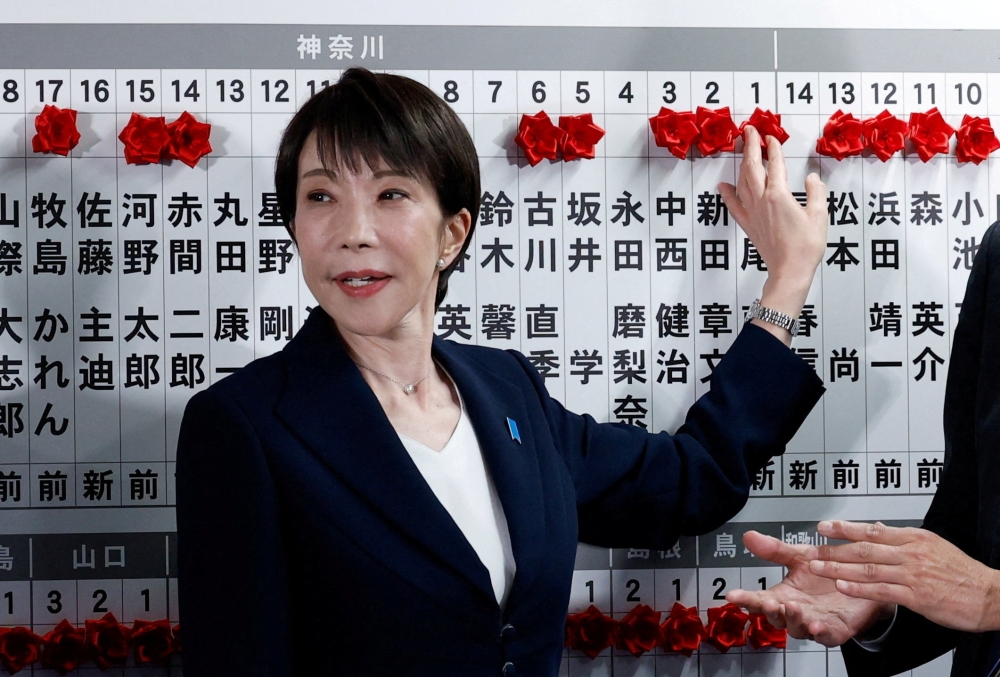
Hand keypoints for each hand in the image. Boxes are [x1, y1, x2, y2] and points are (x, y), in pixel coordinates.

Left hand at [719, 126, 827, 344]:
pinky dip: (727, 194)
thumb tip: (812, 179)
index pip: (775, 165)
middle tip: (748, 131)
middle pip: (753, 168)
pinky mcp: (748, 225)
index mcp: (779, 196)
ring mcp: (752, 213)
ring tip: (739, 149)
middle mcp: (762, 201)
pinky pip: (734, 206)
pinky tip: (722, 185)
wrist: (790, 271)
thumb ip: (817, 193)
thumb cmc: (806, 247)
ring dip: (741, 163)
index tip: (770, 136)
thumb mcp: (819, 216)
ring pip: (742, 182)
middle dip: (750, 147)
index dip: (772, 148)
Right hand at [726, 530, 891, 645]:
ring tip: (792, 607)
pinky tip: (816, 625)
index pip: (760, 598)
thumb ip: (776, 550)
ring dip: (793, 620)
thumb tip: (749, 536)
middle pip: (776, 617)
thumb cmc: (828, 573)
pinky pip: (827, 636)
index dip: (746, 598)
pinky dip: (820, 632)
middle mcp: (797, 612)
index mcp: (784, 595)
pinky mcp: (837, 630)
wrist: (864, 582)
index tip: (733, 596)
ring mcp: (815, 623)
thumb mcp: (800, 557)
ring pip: (798, 628)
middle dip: (769, 611)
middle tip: (765, 601)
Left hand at [807, 520, 999, 633]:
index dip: (845, 529)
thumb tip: (875, 529)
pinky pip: (882, 591)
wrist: (990, 594)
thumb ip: (901, 539)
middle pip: (864, 549)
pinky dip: (860, 588)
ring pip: (869, 569)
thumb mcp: (931, 546)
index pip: (872, 531)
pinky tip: (843, 586)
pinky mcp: (917, 596)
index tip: (823, 527)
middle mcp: (911, 553)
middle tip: (811, 549)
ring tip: (817, 567)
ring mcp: (913, 575)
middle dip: (834, 549)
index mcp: (914, 538)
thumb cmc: (961, 572)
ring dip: (839, 568)